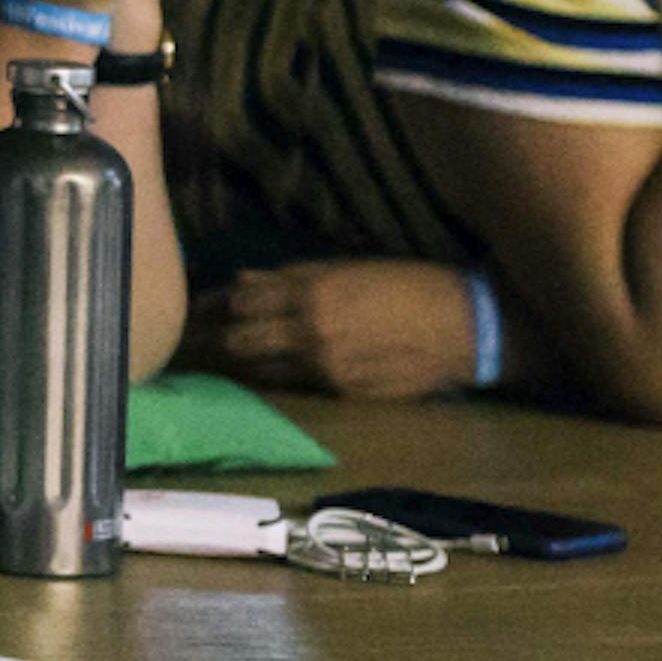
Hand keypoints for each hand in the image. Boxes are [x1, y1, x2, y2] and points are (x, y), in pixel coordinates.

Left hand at [192, 259, 483, 400]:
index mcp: (312, 292)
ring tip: (222, 357)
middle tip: (197, 337)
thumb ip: (294, 276)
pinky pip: (294, 384)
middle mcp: (311, 332)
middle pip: (240, 339)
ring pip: (261, 369)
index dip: (214, 303)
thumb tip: (245, 279)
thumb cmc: (409, 285)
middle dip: (215, 337)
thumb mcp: (350, 268)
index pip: (242, 300)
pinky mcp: (341, 392)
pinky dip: (275, 375)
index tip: (199, 304)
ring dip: (240, 362)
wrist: (464, 328)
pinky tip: (267, 370)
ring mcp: (324, 367)